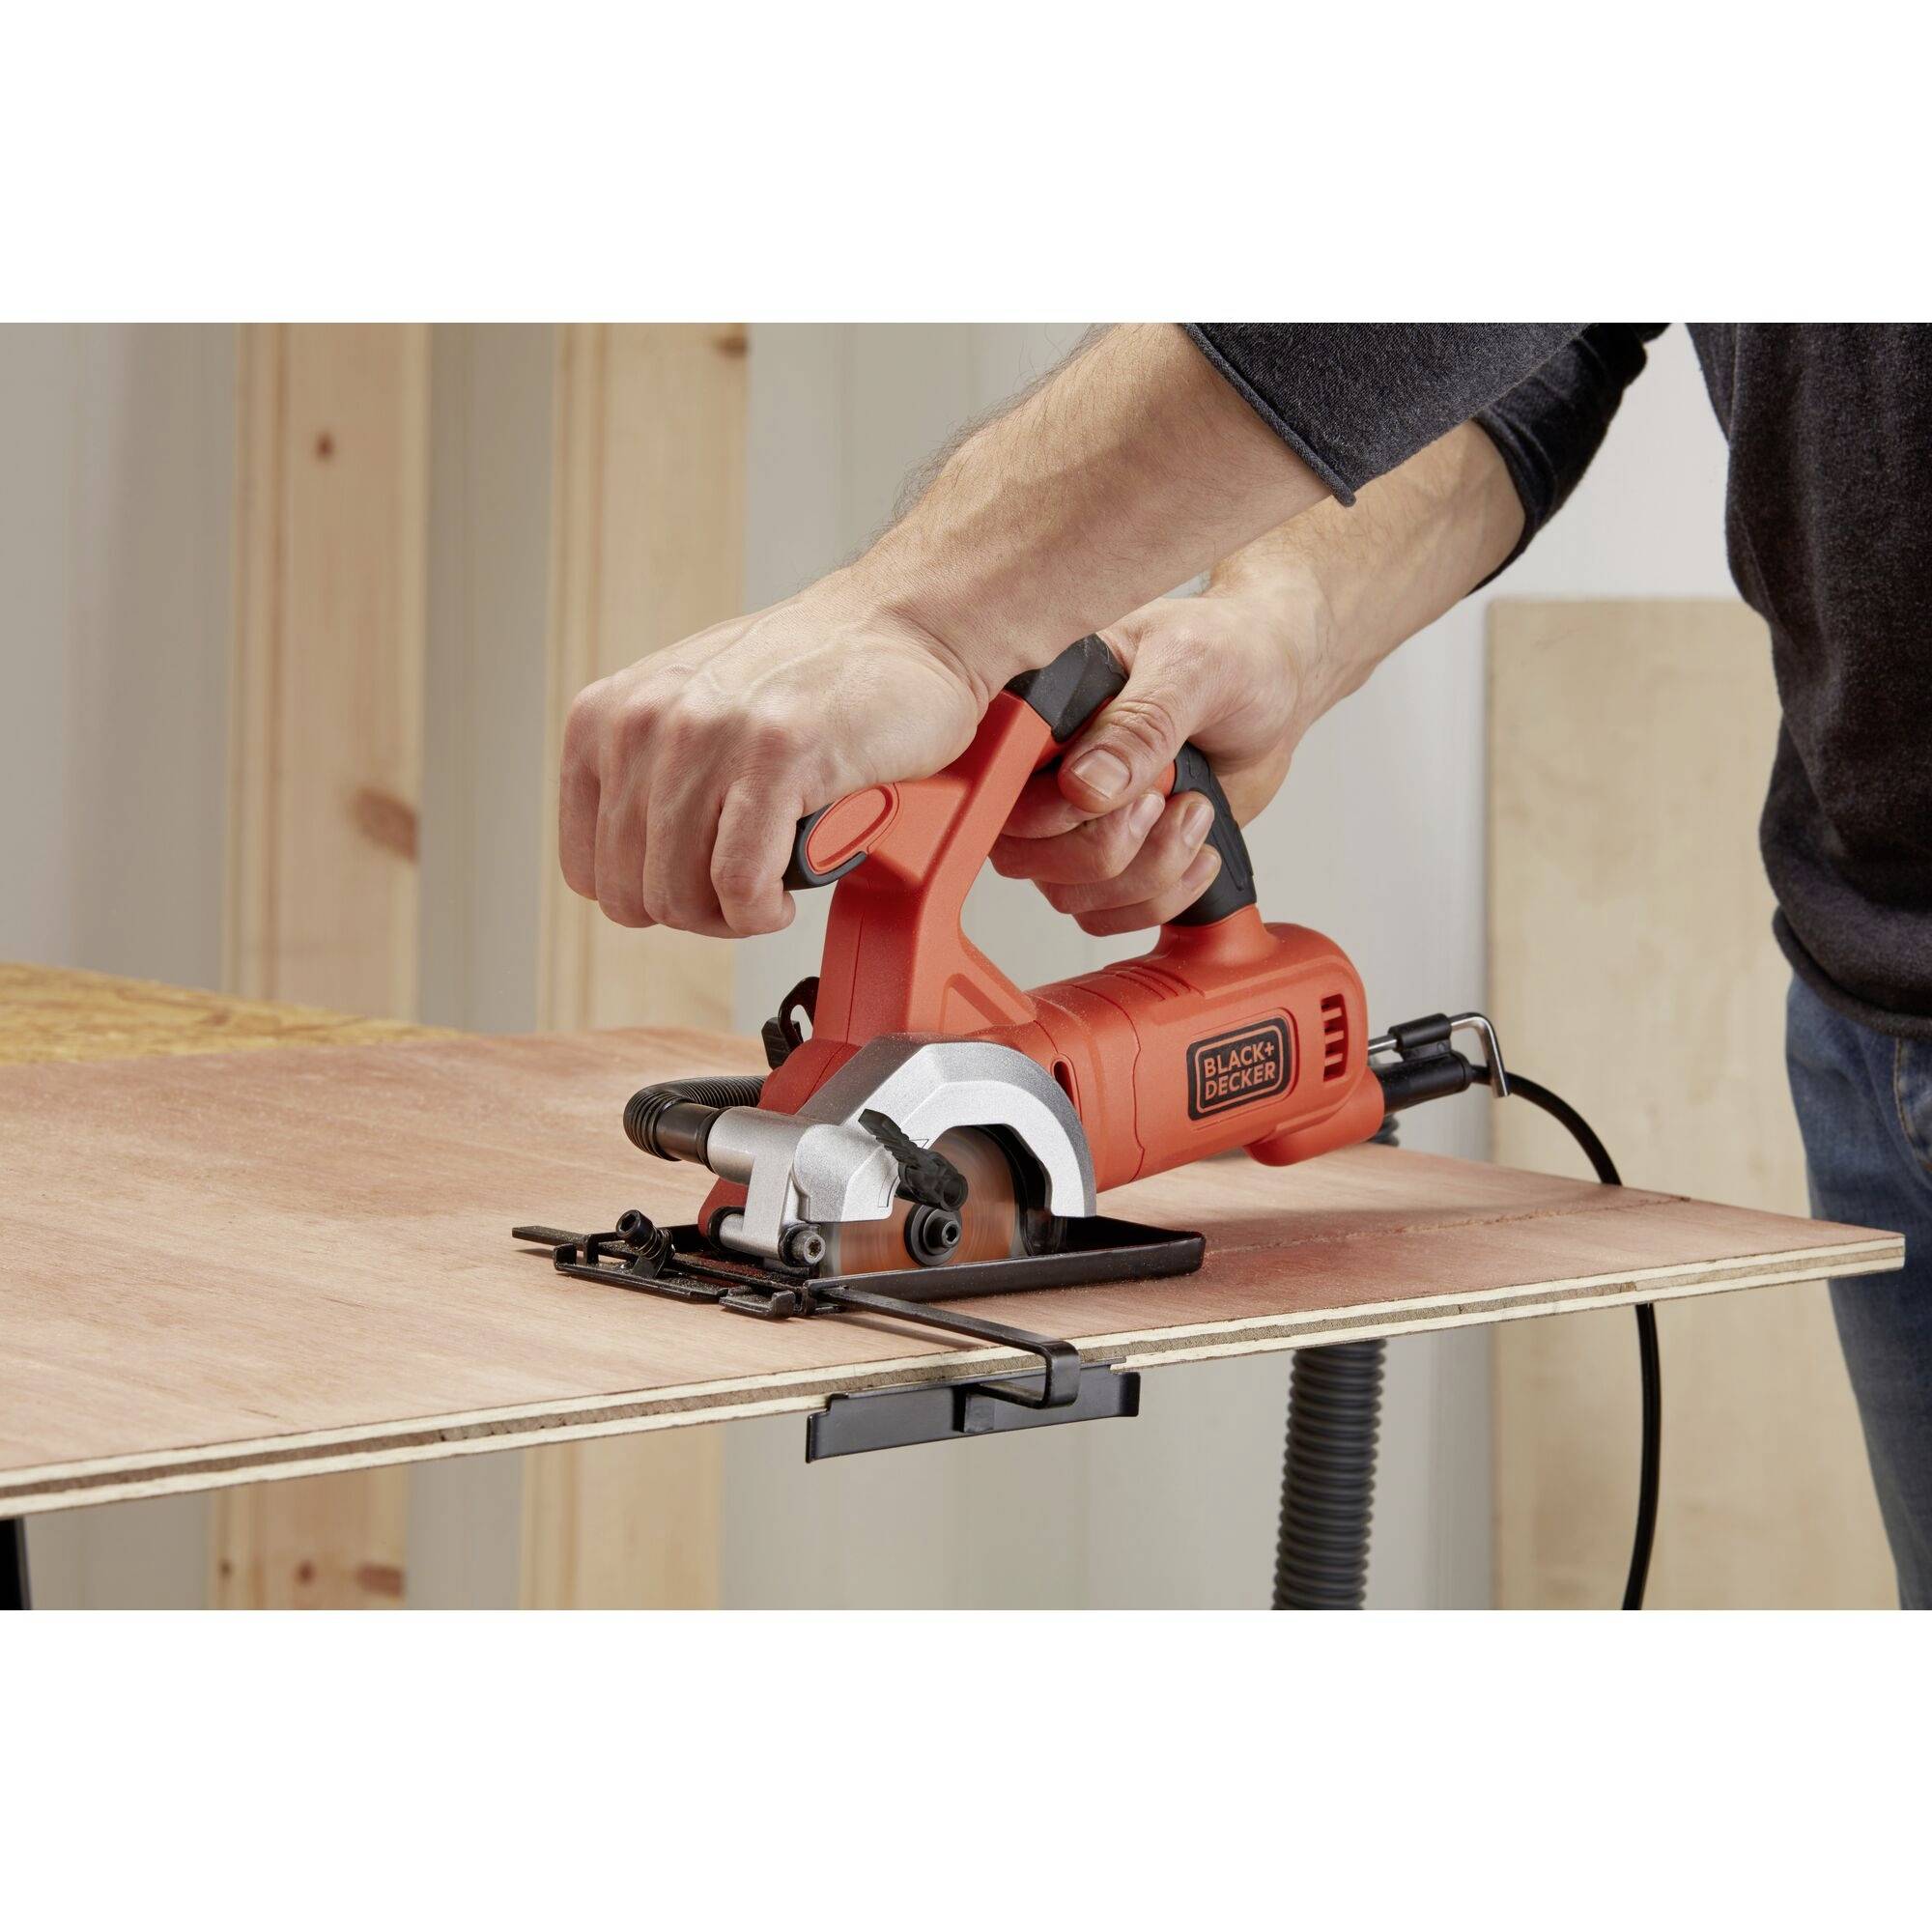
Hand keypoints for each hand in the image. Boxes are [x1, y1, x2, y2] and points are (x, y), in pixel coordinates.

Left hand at [560, 576, 985, 936]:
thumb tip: (626, 871)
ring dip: (734, 917)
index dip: (648, 897)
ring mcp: (709, 734)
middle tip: (744, 893)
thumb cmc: (809, 682)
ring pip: (681, 895)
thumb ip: (644, 777)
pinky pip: (741, 884)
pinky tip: (786, 894)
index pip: (586, 869)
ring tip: (771, 888)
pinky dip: (763, 911)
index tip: (698, 885)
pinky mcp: (777, 753)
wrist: (903, 627)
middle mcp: (645, 721)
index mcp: (606, 717)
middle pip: (632, 893)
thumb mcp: (688, 713)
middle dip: (694, 914)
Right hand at [989, 586, 1320, 933]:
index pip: (999, 780)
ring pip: (1067, 894)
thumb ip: (1142, 723)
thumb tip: (1084, 786)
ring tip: (1196, 812)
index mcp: (1041, 704)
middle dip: (1110, 846)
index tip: (1133, 793)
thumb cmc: (1232, 655)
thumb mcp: (1195, 669)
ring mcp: (1069, 819)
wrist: (1276, 688)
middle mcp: (1043, 767)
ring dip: (1147, 873)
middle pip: (1022, 853)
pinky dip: (1161, 899)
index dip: (1053, 808)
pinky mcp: (1108, 856)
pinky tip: (1199, 853)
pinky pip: (1103, 915)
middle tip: (1168, 798)